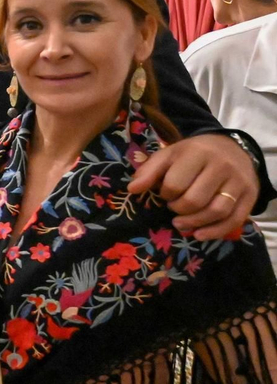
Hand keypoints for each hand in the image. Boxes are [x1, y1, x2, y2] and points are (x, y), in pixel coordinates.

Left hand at [128, 133, 256, 239]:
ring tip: (181, 224)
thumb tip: (132, 189)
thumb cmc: (193, 154)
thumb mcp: (169, 155)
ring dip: (195, 223)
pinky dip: (215, 231)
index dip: (165, 194)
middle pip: (195, 200)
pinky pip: (234, 219)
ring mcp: (238, 181)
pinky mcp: (250, 195)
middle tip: (173, 209)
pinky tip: (199, 234)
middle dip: (178, 210)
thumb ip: (149, 171)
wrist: (232, 148)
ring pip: (216, 211)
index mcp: (197, 153)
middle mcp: (221, 166)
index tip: (165, 194)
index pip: (175, 183)